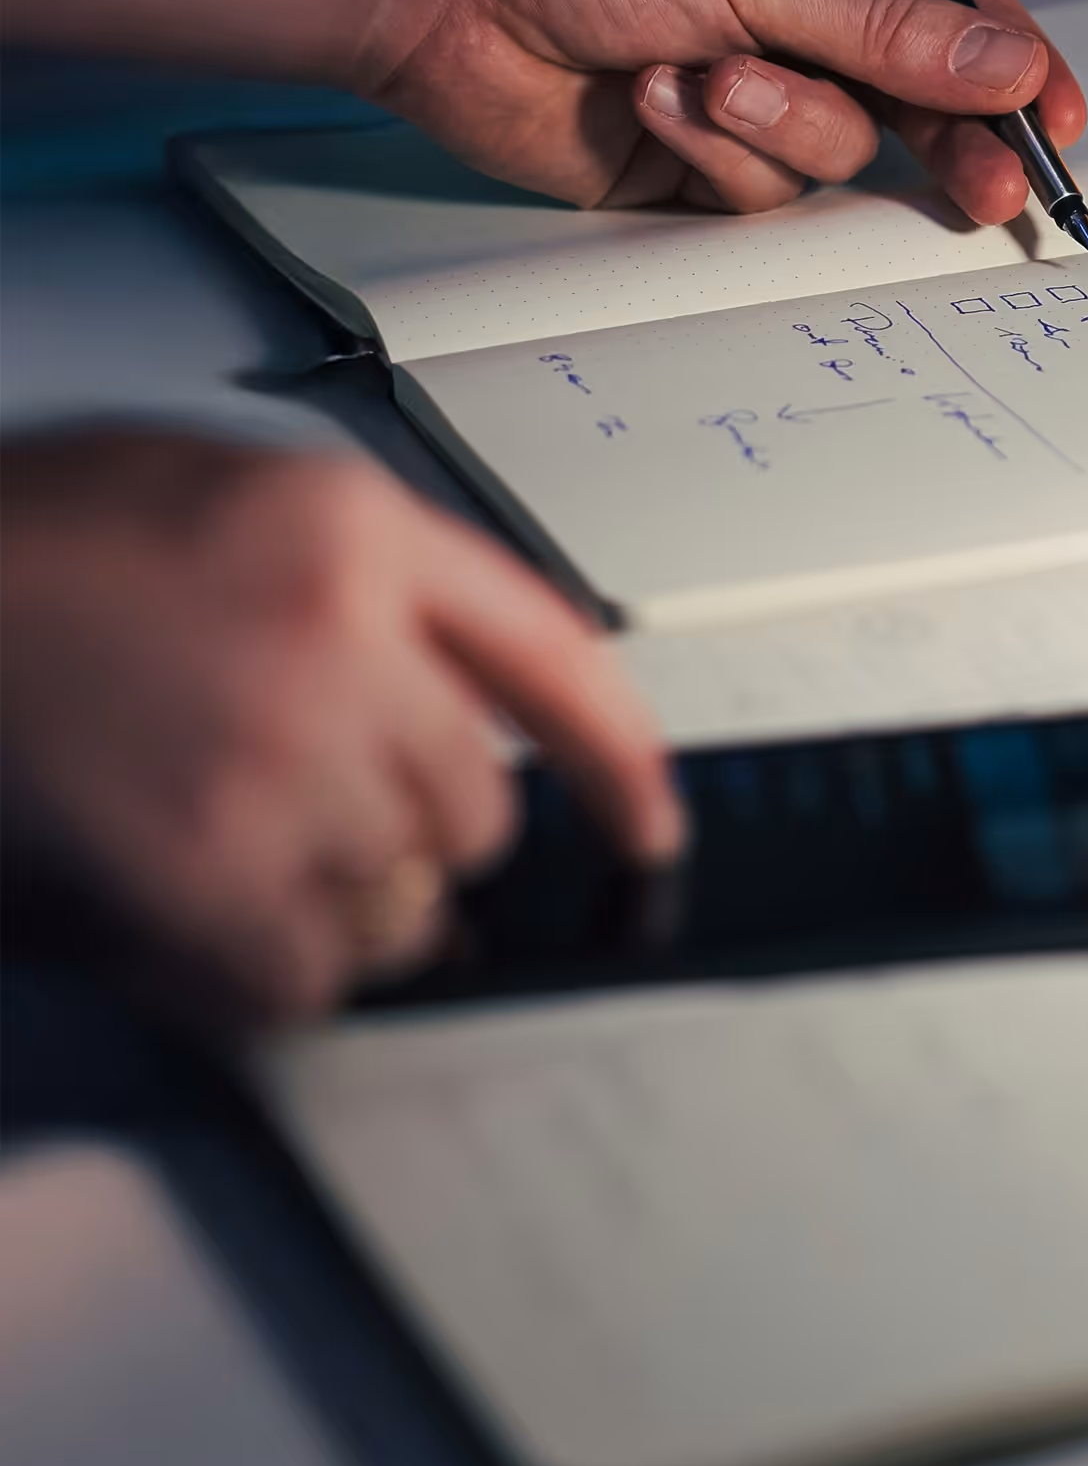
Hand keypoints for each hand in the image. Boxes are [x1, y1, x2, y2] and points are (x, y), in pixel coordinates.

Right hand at [0, 433, 681, 1025]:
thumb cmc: (13, 548)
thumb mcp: (203, 489)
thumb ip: (341, 572)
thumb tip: (432, 683)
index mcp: (348, 529)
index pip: (550, 652)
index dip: (617, 754)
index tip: (647, 817)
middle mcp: (340, 641)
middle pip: (477, 802)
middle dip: (411, 823)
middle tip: (308, 803)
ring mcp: (276, 764)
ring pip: (401, 898)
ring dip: (331, 895)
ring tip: (220, 838)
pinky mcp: (202, 878)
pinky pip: (310, 976)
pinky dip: (264, 967)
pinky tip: (192, 910)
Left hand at [374, 0, 1086, 219]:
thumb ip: (889, 28)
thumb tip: (1004, 61)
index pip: (952, 3)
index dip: (1010, 61)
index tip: (1053, 117)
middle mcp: (794, 16)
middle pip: (912, 98)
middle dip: (947, 137)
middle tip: (987, 185)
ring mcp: (743, 92)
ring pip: (831, 152)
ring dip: (778, 124)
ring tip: (709, 80)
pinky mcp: (686, 160)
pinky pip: (752, 189)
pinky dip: (710, 152)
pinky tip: (653, 99)